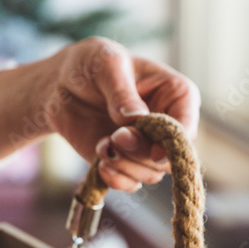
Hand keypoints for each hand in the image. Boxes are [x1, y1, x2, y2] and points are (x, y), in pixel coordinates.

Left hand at [0, 37, 200, 192]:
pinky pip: (130, 183)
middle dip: (142, 153)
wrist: (61, 83)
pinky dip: (116, 180)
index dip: (175, 144)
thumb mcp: (106, 64)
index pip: (187, 127)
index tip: (154, 152)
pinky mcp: (125, 161)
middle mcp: (167, 125)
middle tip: (115, 138)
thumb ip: (122, 92)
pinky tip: (100, 165)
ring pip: (152, 174)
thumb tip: (137, 117)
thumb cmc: (91, 64)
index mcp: (175, 95)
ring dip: (126, 167)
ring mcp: (146, 146)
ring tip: (103, 147)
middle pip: (170, 157)